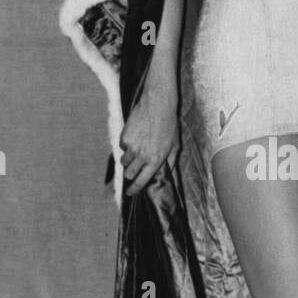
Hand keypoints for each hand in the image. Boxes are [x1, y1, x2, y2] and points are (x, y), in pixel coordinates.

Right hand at [120, 73, 179, 196]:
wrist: (157, 104)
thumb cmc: (169, 124)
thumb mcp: (175, 145)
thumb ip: (170, 162)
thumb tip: (167, 174)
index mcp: (156, 160)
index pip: (142, 181)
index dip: (134, 189)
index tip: (130, 192)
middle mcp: (142, 156)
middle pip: (129, 174)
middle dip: (131, 173)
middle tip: (135, 168)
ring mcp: (131, 147)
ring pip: (124, 161)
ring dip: (128, 160)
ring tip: (138, 149)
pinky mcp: (124, 136)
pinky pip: (122, 147)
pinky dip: (126, 145)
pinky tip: (136, 136)